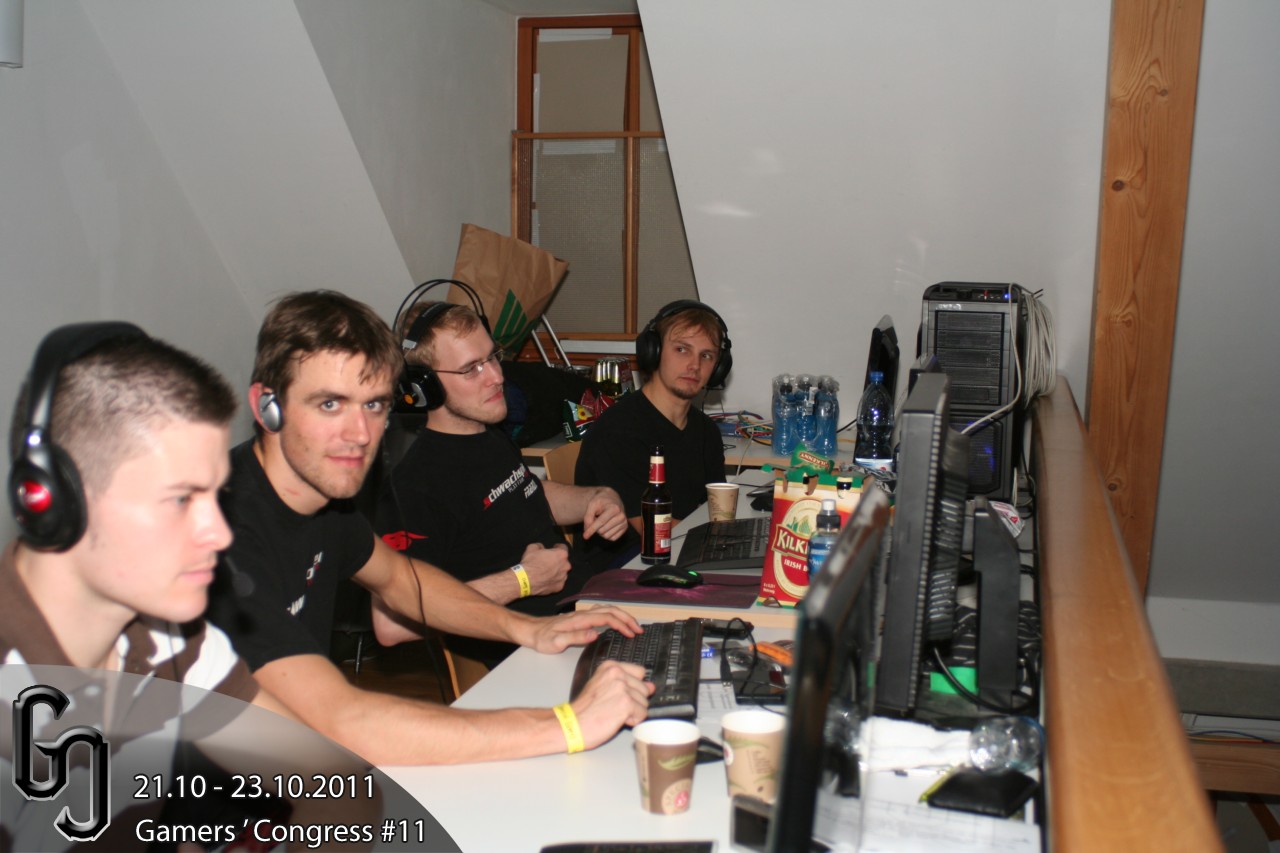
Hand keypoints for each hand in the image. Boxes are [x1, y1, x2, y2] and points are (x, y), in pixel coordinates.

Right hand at [518, 542, 570, 596]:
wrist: (526, 580)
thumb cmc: (530, 563)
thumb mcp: (532, 548)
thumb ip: (540, 546)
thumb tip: (541, 548)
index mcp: (561, 554)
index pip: (563, 548)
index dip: (557, 548)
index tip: (553, 549)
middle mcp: (565, 566)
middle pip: (563, 562)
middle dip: (557, 561)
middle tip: (547, 562)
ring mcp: (563, 578)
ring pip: (562, 573)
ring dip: (556, 571)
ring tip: (546, 573)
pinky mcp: (559, 587)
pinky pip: (558, 582)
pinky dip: (553, 581)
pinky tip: (545, 581)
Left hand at [521, 605, 643, 654]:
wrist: (529, 630)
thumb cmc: (541, 638)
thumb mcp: (555, 642)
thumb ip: (575, 638)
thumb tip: (595, 634)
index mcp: (580, 620)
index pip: (607, 618)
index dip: (622, 625)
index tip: (632, 634)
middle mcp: (582, 614)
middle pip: (611, 610)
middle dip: (627, 619)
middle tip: (639, 630)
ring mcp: (581, 615)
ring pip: (607, 609)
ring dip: (622, 616)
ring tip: (632, 626)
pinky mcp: (579, 618)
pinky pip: (601, 612)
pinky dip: (613, 615)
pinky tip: (615, 622)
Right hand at [571, 660, 652, 748]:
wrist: (571, 725)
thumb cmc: (585, 710)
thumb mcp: (604, 688)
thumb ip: (628, 683)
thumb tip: (651, 686)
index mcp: (611, 666)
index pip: (640, 673)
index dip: (633, 687)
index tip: (619, 695)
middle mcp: (617, 673)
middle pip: (644, 689)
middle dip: (634, 701)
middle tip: (612, 707)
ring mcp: (622, 687)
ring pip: (644, 703)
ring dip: (632, 712)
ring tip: (613, 713)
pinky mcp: (626, 703)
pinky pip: (642, 714)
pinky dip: (632, 721)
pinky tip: (616, 720)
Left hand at [581, 487, 627, 540]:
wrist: (612, 499)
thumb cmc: (601, 502)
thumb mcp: (592, 505)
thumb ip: (588, 517)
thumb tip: (587, 532)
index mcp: (614, 508)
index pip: (601, 522)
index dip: (591, 529)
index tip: (585, 536)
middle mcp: (621, 516)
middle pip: (602, 531)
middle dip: (595, 528)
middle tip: (595, 518)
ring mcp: (624, 523)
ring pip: (606, 536)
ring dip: (600, 531)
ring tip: (601, 521)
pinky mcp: (625, 528)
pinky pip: (612, 538)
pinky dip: (606, 534)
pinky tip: (606, 525)